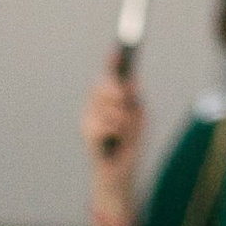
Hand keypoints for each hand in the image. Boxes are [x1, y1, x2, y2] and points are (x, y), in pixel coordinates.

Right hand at [83, 64, 144, 182]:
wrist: (120, 175)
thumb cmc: (128, 145)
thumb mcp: (138, 118)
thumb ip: (134, 99)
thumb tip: (131, 82)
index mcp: (108, 101)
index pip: (109, 77)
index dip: (112, 62)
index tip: (119, 50)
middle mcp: (95, 106)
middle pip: (104, 85)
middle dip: (119, 94)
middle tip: (127, 106)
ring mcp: (88, 119)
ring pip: (109, 106)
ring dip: (123, 120)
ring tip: (123, 134)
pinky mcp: (87, 133)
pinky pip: (106, 123)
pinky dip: (117, 132)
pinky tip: (115, 141)